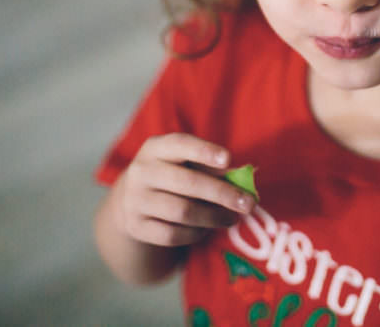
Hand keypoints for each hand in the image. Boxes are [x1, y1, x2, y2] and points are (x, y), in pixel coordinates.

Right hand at [112, 133, 254, 247]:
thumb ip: (209, 166)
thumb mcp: (185, 162)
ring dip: (214, 217)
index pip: (180, 144)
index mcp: (155, 148)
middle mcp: (141, 172)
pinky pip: (173, 235)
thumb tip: (239, 176)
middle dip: (222, 194)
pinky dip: (195, 233)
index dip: (204, 151)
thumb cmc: (172, 174)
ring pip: (182, 212)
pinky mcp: (136, 226)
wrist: (131, 199)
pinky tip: (207, 229)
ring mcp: (135, 200)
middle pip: (187, 183)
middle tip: (248, 204)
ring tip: (233, 218)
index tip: (228, 159)